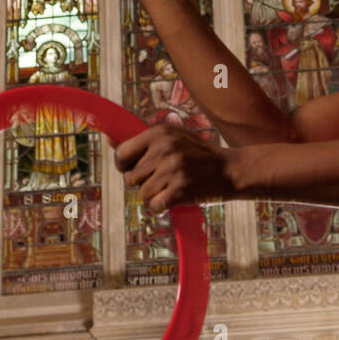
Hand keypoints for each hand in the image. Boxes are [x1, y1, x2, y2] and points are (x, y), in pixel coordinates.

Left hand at [114, 122, 236, 212]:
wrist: (229, 170)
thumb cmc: (197, 154)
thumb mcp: (172, 137)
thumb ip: (141, 140)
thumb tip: (109, 140)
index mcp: (159, 132)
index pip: (121, 154)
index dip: (124, 165)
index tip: (133, 168)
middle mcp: (163, 149)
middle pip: (130, 178)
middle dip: (142, 182)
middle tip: (162, 177)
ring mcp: (171, 170)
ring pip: (141, 194)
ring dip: (154, 195)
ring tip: (172, 185)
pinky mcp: (179, 190)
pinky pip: (154, 206)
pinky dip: (162, 207)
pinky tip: (175, 197)